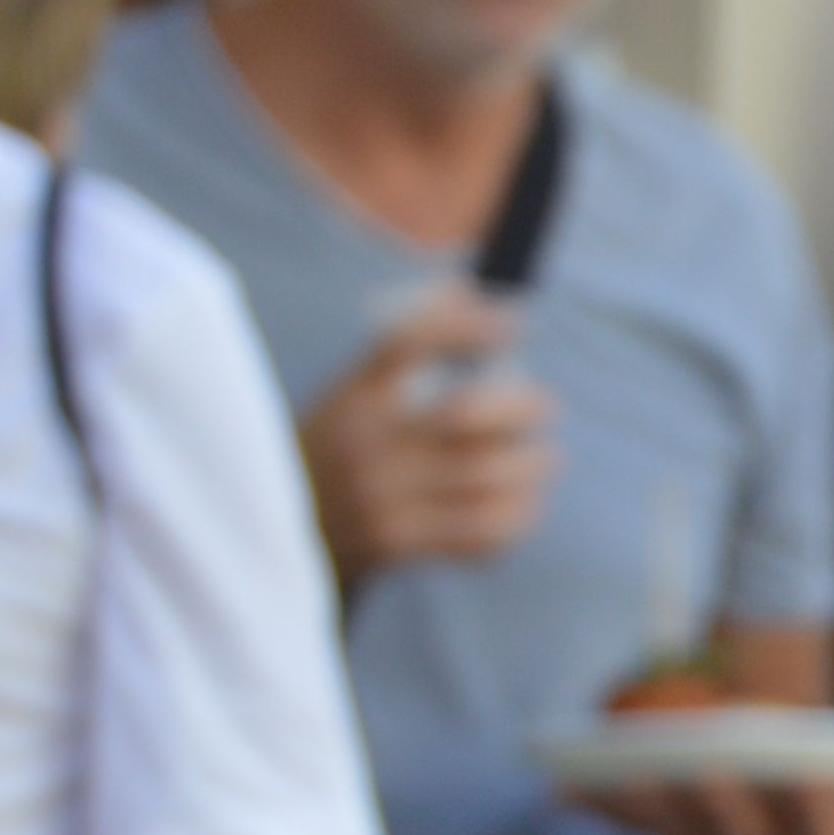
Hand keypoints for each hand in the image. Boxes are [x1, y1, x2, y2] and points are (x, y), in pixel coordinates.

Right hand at [297, 287, 554, 587]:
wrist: (289, 538)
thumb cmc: (341, 451)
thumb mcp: (352, 394)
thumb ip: (404, 350)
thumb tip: (464, 290)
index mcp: (356, 396)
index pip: (409, 342)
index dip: (468, 325)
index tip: (514, 324)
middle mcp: (366, 443)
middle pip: (463, 413)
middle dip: (520, 406)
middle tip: (544, 408)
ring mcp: (380, 497)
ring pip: (483, 478)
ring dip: (529, 468)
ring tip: (541, 461)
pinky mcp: (398, 544)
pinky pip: (479, 532)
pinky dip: (515, 517)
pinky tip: (520, 506)